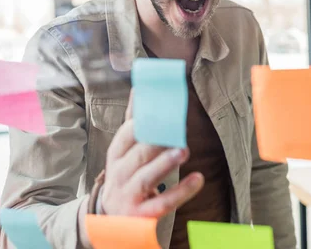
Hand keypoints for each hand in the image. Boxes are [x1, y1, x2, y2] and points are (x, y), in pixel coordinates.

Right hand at [101, 90, 203, 216]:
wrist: (111, 220)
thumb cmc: (125, 175)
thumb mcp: (124, 152)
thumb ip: (133, 122)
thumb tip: (139, 90)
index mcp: (116, 156)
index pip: (125, 137)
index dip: (140, 124)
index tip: (159, 111)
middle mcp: (119, 175)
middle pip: (137, 157)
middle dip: (155, 143)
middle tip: (176, 131)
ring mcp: (129, 196)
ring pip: (146, 179)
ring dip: (165, 164)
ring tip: (183, 151)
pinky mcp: (142, 215)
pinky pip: (163, 203)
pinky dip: (181, 192)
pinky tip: (198, 179)